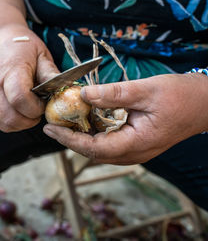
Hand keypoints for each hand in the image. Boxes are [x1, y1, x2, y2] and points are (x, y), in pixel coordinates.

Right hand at [0, 24, 58, 131]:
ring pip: (2, 122)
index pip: (19, 98)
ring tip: (29, 113)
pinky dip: (9, 123)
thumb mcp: (41, 54)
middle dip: (29, 120)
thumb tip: (63, 92)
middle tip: (38, 112)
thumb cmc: (23, 48)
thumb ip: (50, 74)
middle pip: (10, 115)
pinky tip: (18, 114)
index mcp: (10, 68)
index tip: (43, 104)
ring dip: (19, 124)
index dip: (34, 108)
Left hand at [43, 73, 207, 164]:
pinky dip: (94, 132)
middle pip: (94, 152)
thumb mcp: (146, 90)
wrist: (206, 104)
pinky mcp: (136, 143)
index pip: (94, 148)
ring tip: (63, 121)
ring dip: (81, 136)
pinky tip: (85, 119)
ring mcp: (135, 150)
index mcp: (136, 143)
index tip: (51, 129)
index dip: (69, 140)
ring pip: (100, 149)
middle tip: (52, 123)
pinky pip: (109, 142)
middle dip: (71, 139)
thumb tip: (84, 95)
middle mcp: (134, 153)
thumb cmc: (182, 96)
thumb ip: (114, 94)